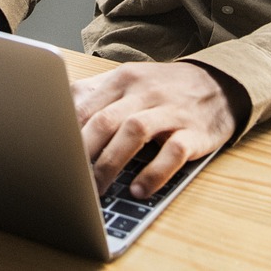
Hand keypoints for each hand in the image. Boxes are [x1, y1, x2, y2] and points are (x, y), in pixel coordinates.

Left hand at [72, 61, 245, 197]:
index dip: (65, 133)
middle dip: (83, 153)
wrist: (219, 84)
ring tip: (98, 190)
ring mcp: (171, 110)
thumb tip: (56, 113)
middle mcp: (145, 91)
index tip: (51, 157)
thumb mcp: (129, 82)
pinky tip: (139, 190)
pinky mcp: (195, 132)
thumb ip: (95, 95)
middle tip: (69, 180)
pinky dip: (154, 173)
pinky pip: (173, 152)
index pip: (86, 106)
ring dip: (113, 163)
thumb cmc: (163, 89)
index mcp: (123, 79)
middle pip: (106, 120)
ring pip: (135, 132)